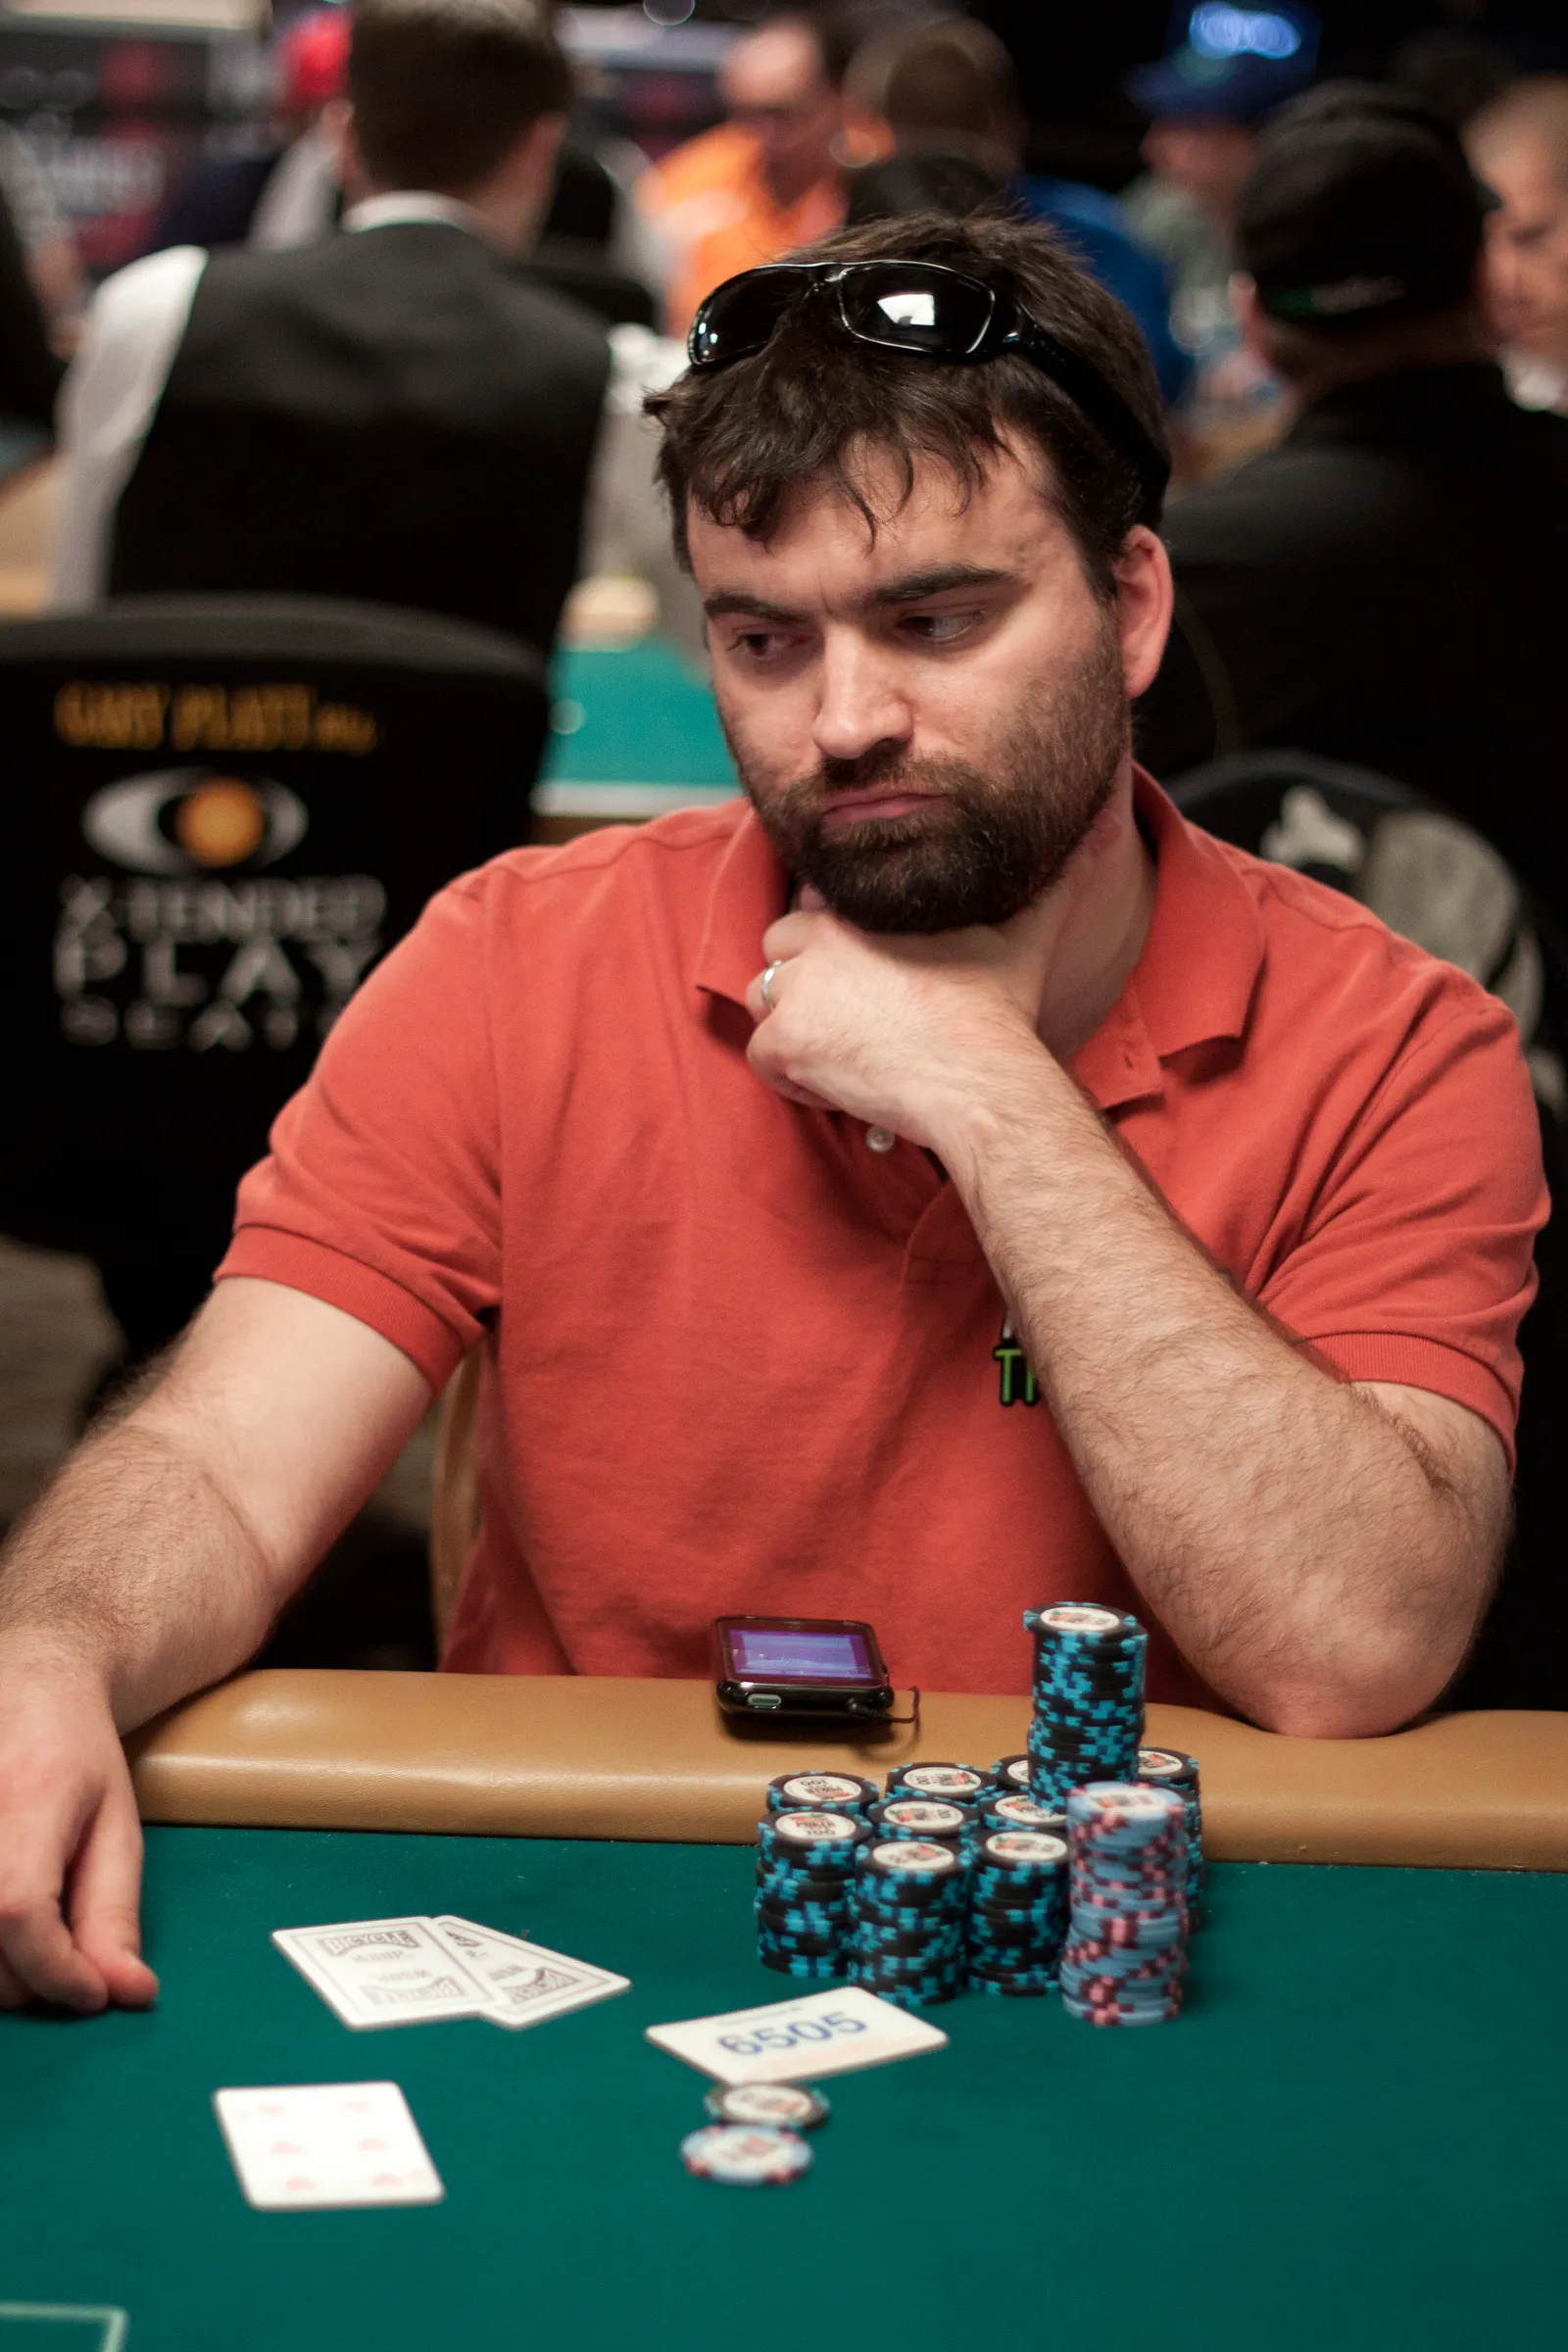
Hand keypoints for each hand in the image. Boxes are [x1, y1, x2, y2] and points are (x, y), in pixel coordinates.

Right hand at [0, 1645, 157, 2012]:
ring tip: (38, 1924)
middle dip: (38, 1977)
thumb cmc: (76, 1758)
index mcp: (26, 1796)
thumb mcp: (117, 1829)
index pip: (20, 1912)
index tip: (95, 1993)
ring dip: (5, 1970)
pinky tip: (10, 1919)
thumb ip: (115, 1913)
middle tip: (74, 1950)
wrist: (27, 1695)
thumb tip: (125, 1993)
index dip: (57, 1969)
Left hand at [744, 892, 1054, 1151]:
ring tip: (848, 1050)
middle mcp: (820, 936)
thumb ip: (1056, 881)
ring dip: (795, 1026)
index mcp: (864, 906)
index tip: (865, 975)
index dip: (834, 942)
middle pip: (780, 945)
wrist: (979, 1079)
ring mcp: (797, 988)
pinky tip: (842, 1084)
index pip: (813, 904)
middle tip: (854, 1018)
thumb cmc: (998, 1014)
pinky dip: (793, 1078)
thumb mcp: (1028, 935)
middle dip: (805, 980)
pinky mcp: (785, 1040)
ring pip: (765, 998)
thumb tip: (1109, 823)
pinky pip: (764, 1058)